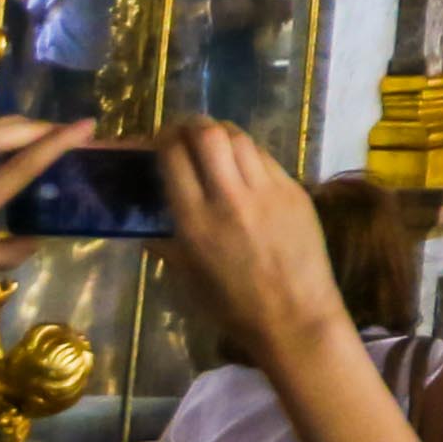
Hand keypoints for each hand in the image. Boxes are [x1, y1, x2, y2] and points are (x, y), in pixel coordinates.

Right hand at [160, 122, 347, 362]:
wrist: (295, 317)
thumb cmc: (233, 306)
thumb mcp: (186, 277)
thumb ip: (164, 242)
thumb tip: (147, 221)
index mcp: (195, 221)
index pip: (174, 157)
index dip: (162, 139)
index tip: (157, 140)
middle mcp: (231, 197)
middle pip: (209, 134)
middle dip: (190, 124)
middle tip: (182, 131)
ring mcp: (268, 190)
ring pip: (241, 138)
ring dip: (221, 133)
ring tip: (211, 142)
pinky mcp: (296, 191)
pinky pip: (267, 158)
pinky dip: (248, 152)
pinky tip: (242, 164)